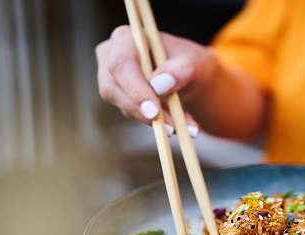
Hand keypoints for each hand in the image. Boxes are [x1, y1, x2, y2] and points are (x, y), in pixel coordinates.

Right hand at [95, 26, 218, 132]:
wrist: (189, 74)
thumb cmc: (189, 62)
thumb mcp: (194, 62)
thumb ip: (180, 70)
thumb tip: (159, 84)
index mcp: (126, 38)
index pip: (121, 64)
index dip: (134, 89)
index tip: (153, 111)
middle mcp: (110, 56)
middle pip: (112, 87)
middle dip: (140, 110)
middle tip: (169, 127)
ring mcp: (111, 78)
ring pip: (121, 104)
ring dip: (150, 120)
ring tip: (179, 127)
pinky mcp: (118, 97)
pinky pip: (131, 114)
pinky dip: (154, 123)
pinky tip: (176, 126)